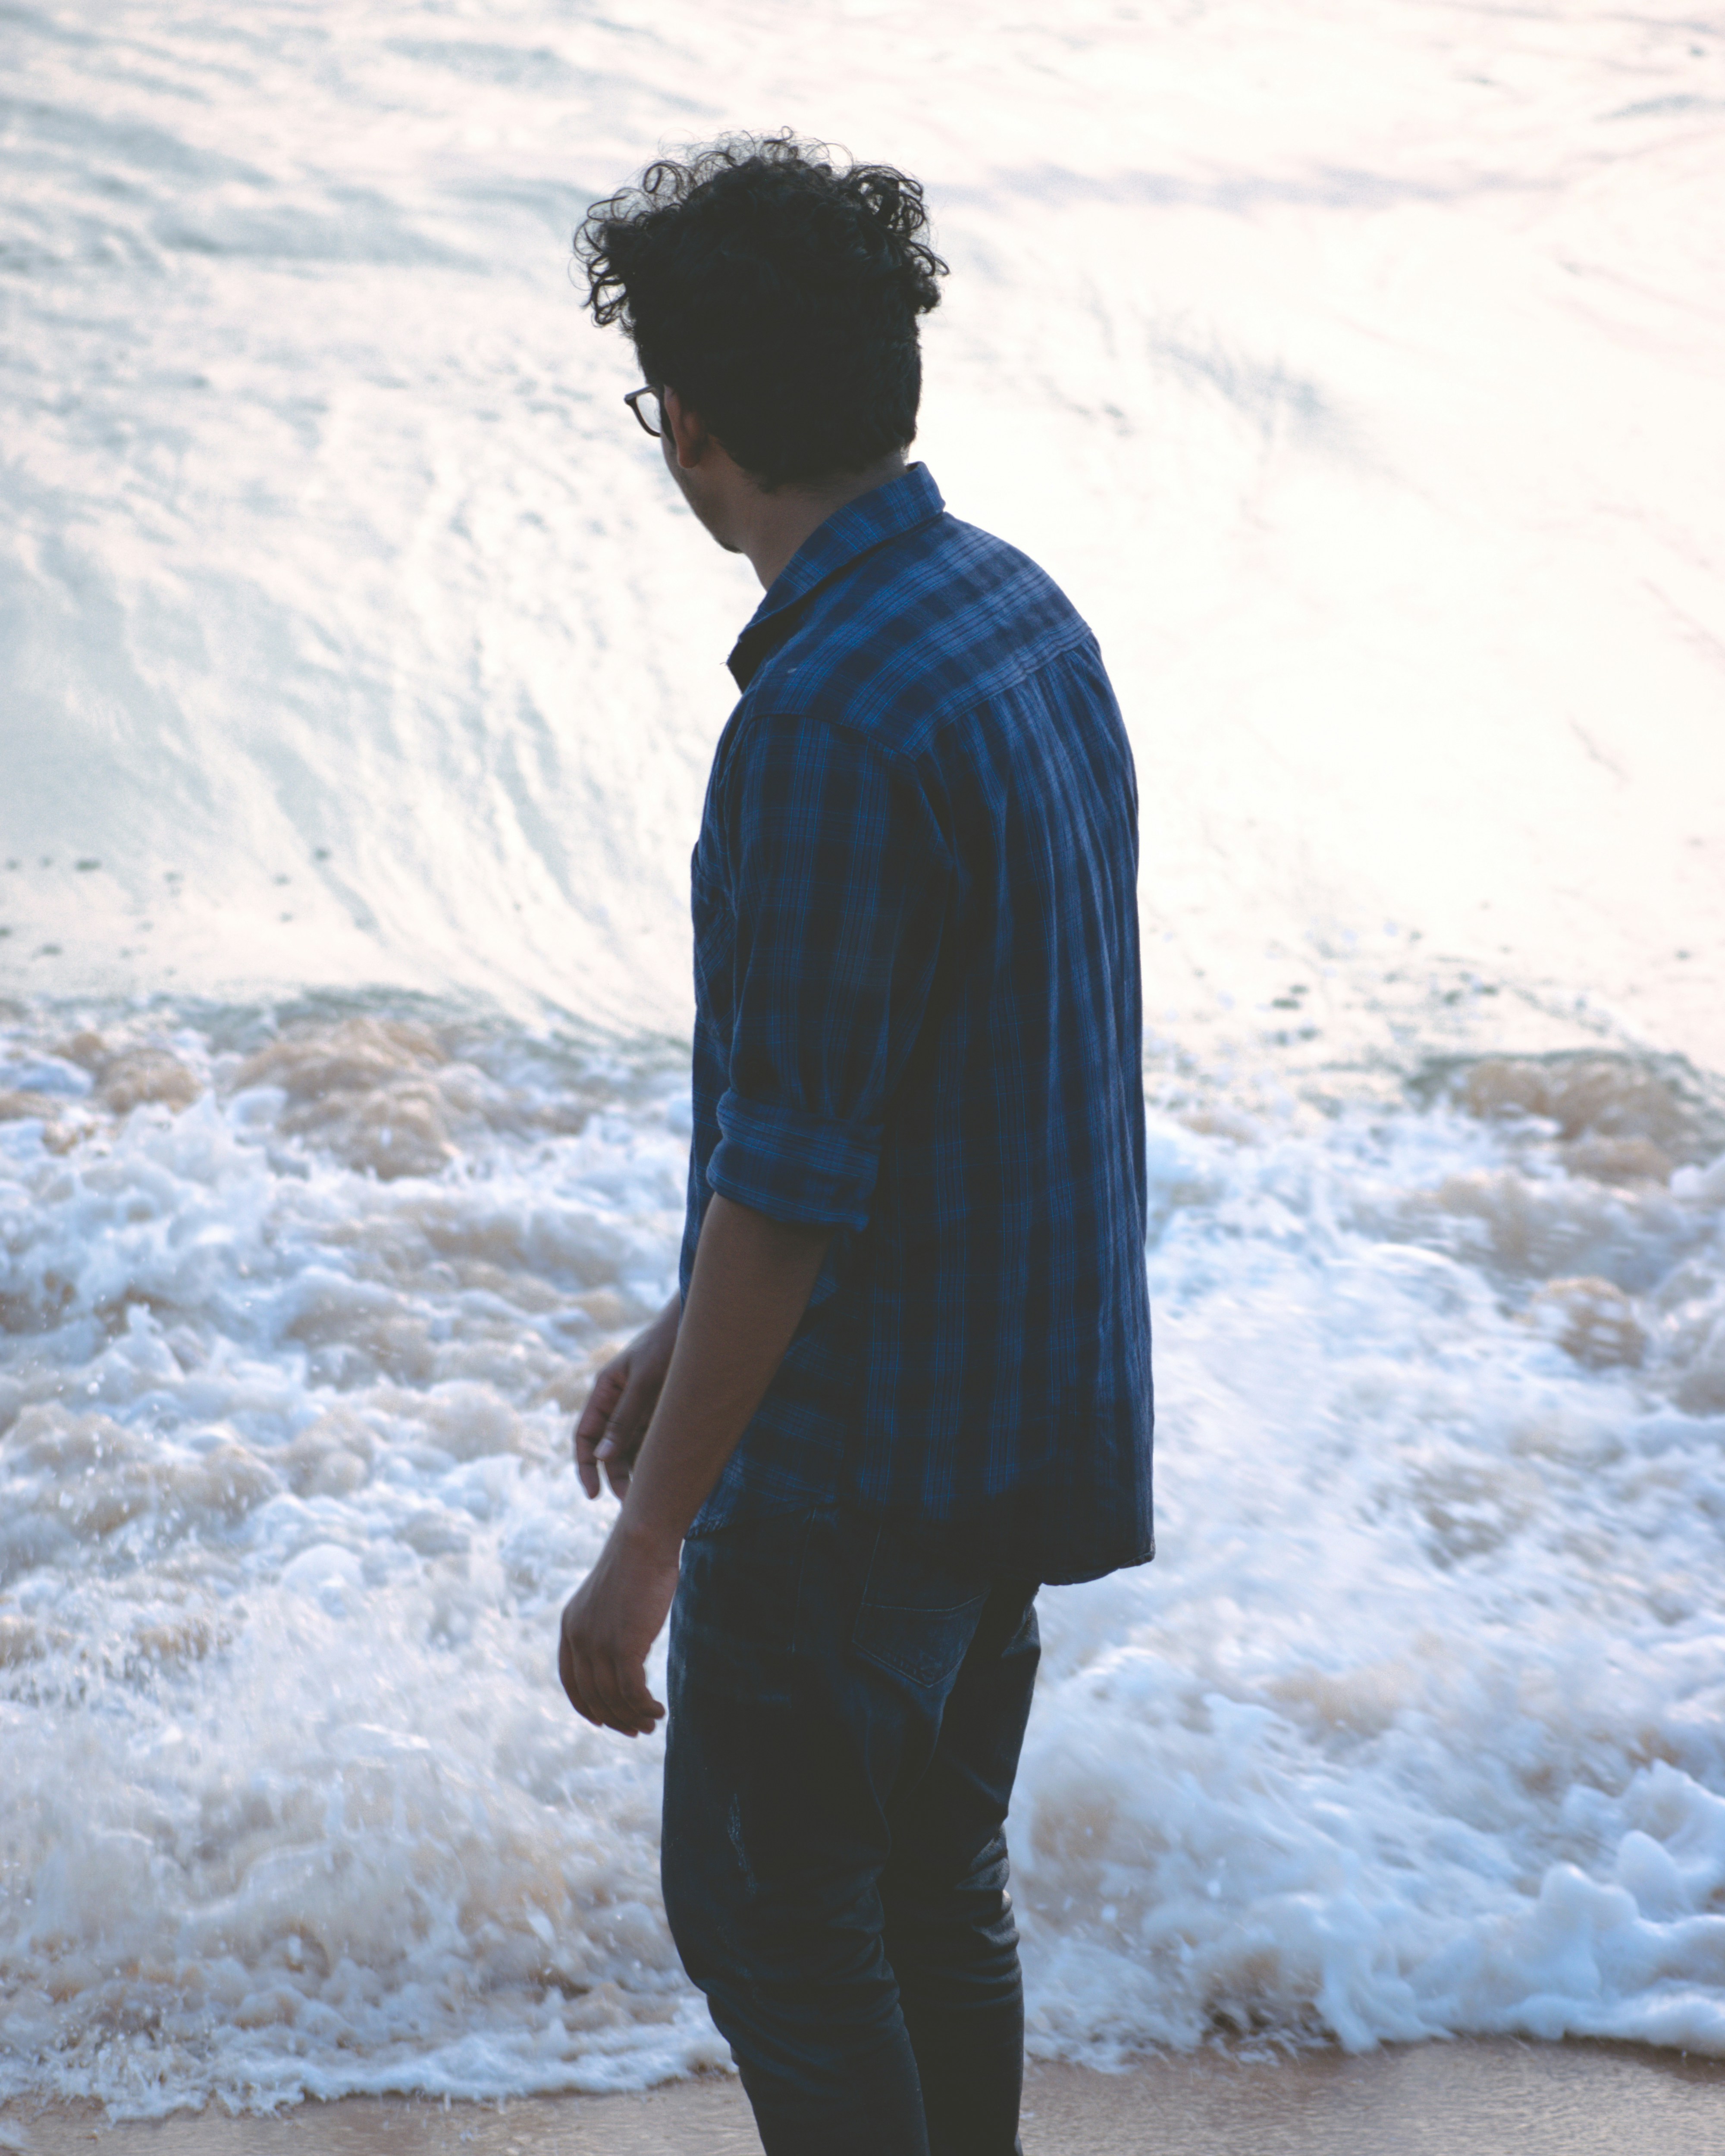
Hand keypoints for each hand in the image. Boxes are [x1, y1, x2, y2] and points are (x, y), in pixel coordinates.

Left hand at [557, 1526, 677, 1736]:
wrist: (643, 1543)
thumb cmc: (635, 1565)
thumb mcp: (608, 1599)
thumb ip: (605, 1626)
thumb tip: (622, 1655)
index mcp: (569, 1626)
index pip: (571, 1681)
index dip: (586, 1706)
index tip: (605, 1721)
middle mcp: (578, 1638)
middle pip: (593, 1695)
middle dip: (615, 1719)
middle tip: (637, 1729)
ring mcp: (598, 1644)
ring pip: (613, 1698)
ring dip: (634, 1716)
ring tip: (652, 1722)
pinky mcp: (623, 1647)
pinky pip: (632, 1691)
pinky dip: (645, 1707)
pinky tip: (658, 1710)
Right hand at [575, 1298, 679, 1499]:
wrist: (700, 1322)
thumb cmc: (668, 1344)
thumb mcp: (645, 1381)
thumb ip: (624, 1418)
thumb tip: (601, 1457)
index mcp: (605, 1390)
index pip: (584, 1435)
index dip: (585, 1466)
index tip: (593, 1493)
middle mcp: (619, 1401)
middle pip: (608, 1448)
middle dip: (615, 1475)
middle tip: (630, 1502)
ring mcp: (641, 1407)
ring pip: (631, 1448)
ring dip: (636, 1470)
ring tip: (651, 1494)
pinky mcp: (662, 1410)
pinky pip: (652, 1440)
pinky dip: (655, 1458)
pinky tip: (666, 1475)